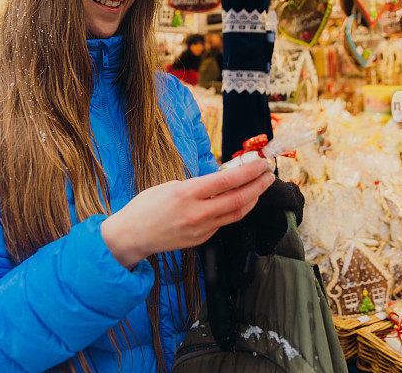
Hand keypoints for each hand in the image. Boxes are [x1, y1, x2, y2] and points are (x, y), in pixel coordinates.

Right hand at [100, 160, 274, 268]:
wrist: (132, 236)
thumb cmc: (147, 206)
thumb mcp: (170, 186)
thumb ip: (197, 184)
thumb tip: (221, 178)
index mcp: (187, 194)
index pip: (226, 181)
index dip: (248, 171)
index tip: (261, 163)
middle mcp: (197, 213)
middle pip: (238, 199)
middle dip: (258, 186)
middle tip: (269, 175)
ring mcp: (201, 229)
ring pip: (236, 214)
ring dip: (252, 199)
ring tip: (261, 187)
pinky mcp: (201, 239)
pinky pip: (224, 222)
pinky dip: (236, 210)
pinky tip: (240, 201)